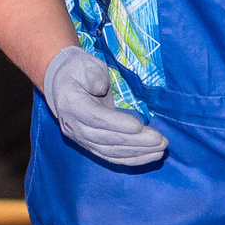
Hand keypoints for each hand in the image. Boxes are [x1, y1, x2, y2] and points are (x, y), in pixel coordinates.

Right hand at [42, 45, 166, 167]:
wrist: (63, 85)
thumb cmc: (79, 71)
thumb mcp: (85, 65)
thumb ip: (93, 75)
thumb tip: (101, 87)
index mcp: (72, 104)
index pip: (96, 118)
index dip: (118, 124)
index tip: (140, 126)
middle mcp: (74, 127)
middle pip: (107, 139)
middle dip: (136, 141)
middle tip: (160, 140)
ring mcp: (82, 139)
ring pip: (111, 152)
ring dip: (138, 153)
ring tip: (161, 149)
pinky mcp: (91, 146)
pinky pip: (112, 157)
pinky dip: (132, 159)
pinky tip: (151, 156)